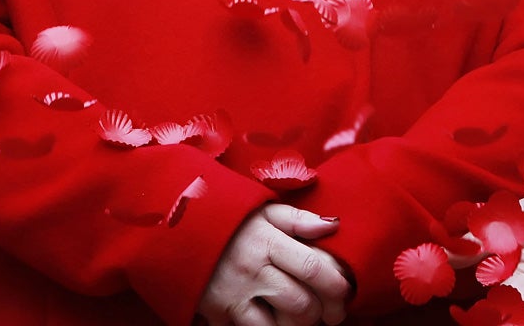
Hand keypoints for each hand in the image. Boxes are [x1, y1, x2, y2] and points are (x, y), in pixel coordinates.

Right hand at [197, 203, 352, 325]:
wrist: (178, 230)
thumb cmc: (229, 219)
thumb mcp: (262, 210)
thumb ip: (298, 219)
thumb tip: (333, 226)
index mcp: (267, 238)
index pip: (313, 266)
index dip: (337, 284)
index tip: (345, 289)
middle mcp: (253, 268)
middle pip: (303, 303)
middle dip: (324, 312)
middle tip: (329, 310)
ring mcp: (236, 294)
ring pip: (283, 324)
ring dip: (300, 324)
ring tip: (302, 314)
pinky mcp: (220, 313)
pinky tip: (277, 320)